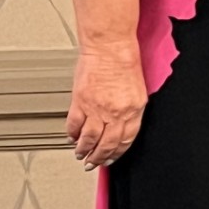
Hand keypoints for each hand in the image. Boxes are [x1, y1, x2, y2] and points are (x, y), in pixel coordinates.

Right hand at [67, 45, 146, 170]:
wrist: (109, 45)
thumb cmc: (124, 61)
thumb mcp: (137, 90)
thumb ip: (130, 110)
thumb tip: (122, 125)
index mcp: (134, 110)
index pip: (125, 141)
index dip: (116, 154)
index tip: (110, 160)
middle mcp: (116, 112)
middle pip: (106, 145)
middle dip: (98, 158)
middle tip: (92, 163)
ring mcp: (97, 108)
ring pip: (89, 139)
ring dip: (84, 150)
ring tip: (80, 154)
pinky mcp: (80, 102)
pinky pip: (74, 125)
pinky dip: (72, 134)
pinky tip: (72, 138)